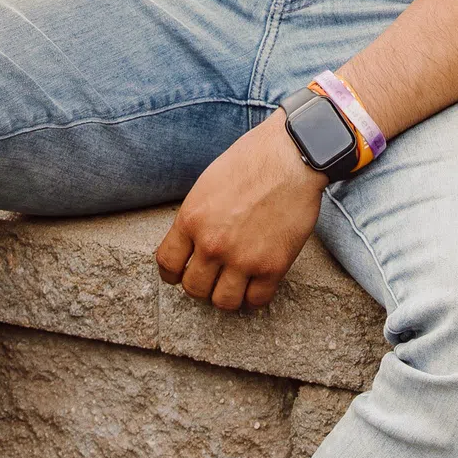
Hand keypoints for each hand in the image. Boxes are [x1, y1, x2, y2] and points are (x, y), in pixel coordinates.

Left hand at [153, 115, 327, 311]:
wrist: (291, 156)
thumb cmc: (251, 161)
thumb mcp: (207, 185)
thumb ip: (196, 219)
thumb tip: (191, 245)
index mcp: (191, 219)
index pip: (167, 264)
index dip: (173, 274)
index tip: (182, 274)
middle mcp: (212, 243)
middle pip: (193, 288)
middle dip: (202, 285)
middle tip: (214, 277)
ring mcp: (242, 258)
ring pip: (223, 302)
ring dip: (228, 295)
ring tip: (237, 283)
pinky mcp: (272, 266)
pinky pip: (257, 300)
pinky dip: (255, 297)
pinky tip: (258, 283)